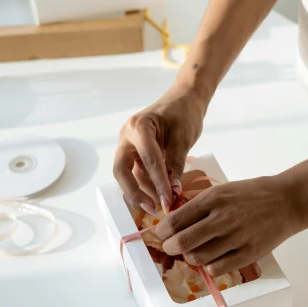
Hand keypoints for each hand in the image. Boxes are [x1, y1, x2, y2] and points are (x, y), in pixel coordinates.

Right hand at [113, 86, 206, 213]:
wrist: (185, 98)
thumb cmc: (185, 113)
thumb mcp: (183, 139)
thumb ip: (176, 166)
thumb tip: (174, 194)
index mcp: (139, 127)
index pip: (148, 160)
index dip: (158, 183)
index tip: (169, 202)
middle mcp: (127, 136)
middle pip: (122, 170)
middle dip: (135, 192)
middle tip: (153, 208)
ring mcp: (128, 144)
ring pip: (128, 173)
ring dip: (142, 190)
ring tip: (161, 204)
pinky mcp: (134, 151)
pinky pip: (136, 171)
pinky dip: (146, 183)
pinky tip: (159, 194)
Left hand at [156, 175, 300, 274]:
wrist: (287, 201)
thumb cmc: (252, 194)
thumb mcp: (223, 190)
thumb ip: (199, 204)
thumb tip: (173, 220)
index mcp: (213, 199)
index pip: (175, 220)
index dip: (162, 231)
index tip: (162, 234)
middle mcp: (222, 218)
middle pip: (182, 242)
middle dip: (170, 247)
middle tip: (171, 247)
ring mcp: (236, 237)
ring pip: (197, 258)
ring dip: (190, 257)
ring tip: (194, 252)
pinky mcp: (248, 254)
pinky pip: (216, 269)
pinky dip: (209, 267)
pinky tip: (213, 259)